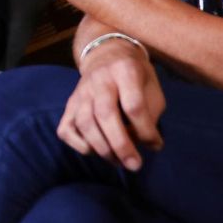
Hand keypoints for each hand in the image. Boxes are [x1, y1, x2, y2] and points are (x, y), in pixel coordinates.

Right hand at [56, 41, 164, 170]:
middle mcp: (99, 79)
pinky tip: (96, 151)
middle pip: (105, 114)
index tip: (156, 144)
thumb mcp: (152, 87)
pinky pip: (66, 129)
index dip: (146, 130)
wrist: (106, 56)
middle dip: (121, 145)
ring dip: (102, 148)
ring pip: (85, 123)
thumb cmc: (136, 77)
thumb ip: (150, 114)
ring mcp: (80, 91)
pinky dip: (80, 145)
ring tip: (118, 162)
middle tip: (135, 166)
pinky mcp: (69, 104)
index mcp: (124, 70)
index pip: (134, 105)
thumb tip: (144, 145)